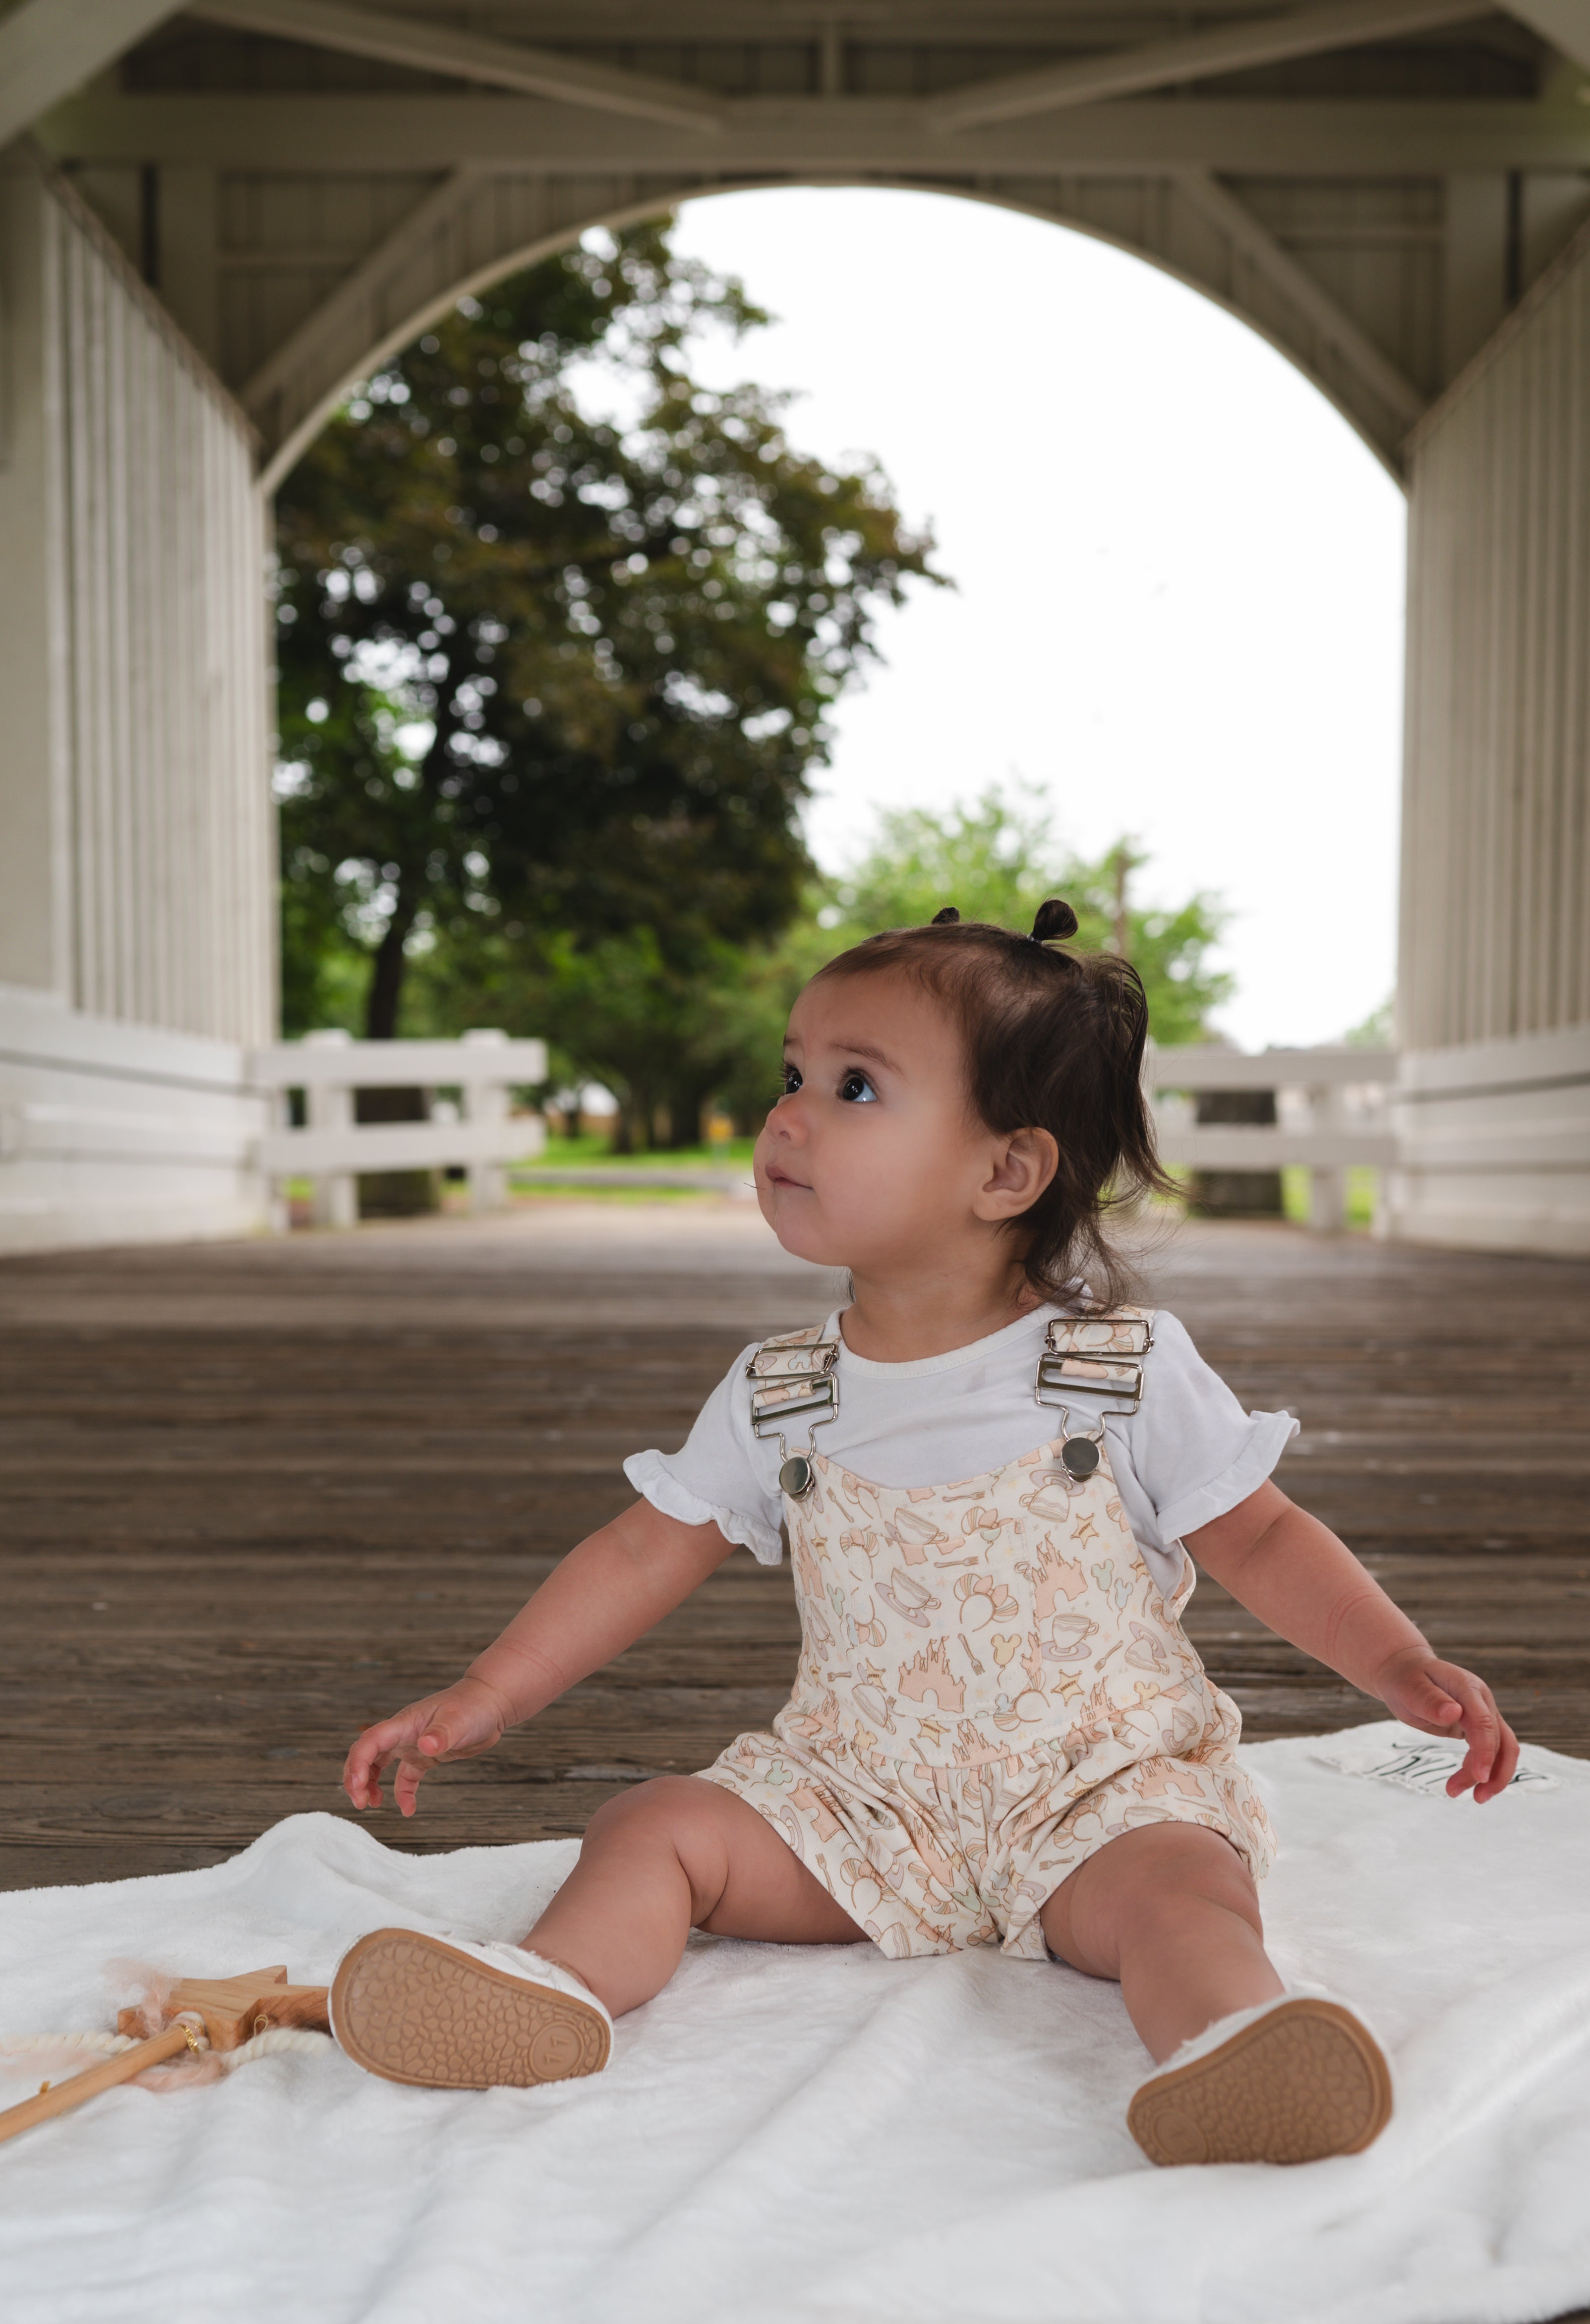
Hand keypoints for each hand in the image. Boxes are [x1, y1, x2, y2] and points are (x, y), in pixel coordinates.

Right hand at [342, 1676, 512, 1817]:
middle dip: (356, 1778)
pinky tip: (408, 1809)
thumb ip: (441, 1734)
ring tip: (372, 1805)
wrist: (491, 1704)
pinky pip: (406, 1777)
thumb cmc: (473, 1705)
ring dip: (371, 1785)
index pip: (370, 1742)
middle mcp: (403, 1734)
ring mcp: (413, 1745)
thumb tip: (425, 1746)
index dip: (358, 1763)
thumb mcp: (458, 1720)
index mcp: (404, 1724)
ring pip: (380, 1766)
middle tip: (359, 1802)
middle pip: (367, 1755)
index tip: (357, 1785)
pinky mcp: (425, 1757)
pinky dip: (403, 1793)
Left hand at [1371, 1647, 1519, 1802]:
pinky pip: (1490, 1750)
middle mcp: (1481, 1700)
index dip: (1485, 1751)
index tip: (1479, 1777)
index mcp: (1467, 1688)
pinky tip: (1466, 1782)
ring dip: (1489, 1775)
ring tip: (1455, 1792)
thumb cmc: (1405, 1679)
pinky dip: (1482, 1768)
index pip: (1484, 1723)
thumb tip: (1454, 1713)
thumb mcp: (1409, 1689)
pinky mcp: (1477, 1726)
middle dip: (1485, 1771)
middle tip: (1455, 1792)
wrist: (1403, 1671)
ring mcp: (1482, 1712)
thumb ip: (1430, 1700)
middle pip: (1498, 1741)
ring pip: (1501, 1749)